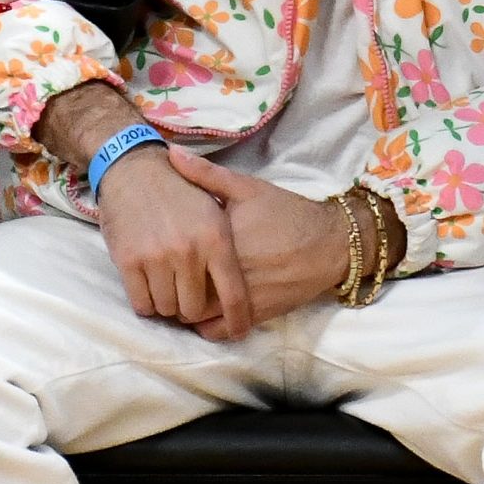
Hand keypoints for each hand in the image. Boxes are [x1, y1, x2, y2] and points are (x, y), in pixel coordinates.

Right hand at [94, 145, 252, 337]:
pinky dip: (146, 303)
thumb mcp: (215, 203)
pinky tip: (148, 289)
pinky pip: (141, 303)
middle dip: (191, 309)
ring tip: (166, 289)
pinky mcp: (129, 262)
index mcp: (216, 239)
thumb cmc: (177, 189)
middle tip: (186, 297)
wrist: (132, 168)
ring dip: (166, 305)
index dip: (238, 320)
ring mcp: (157, 258)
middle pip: (194, 309)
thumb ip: (228, 243)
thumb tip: (242, 281)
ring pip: (166, 309)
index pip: (233, 295)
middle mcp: (189, 252)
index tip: (239, 330)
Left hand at [165, 149, 352, 338]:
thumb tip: (170, 152)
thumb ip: (206, 174)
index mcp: (219, 240)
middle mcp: (227, 271)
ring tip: (177, 293)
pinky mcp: (255, 314)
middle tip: (161, 274)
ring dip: (183, 307)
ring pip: (195, 313)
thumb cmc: (286, 212)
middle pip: (180, 287)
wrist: (331, 243)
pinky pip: (218, 331)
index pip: (173, 255)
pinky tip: (201, 313)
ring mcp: (241, 297)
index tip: (153, 249)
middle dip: (167, 283)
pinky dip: (205, 326)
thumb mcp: (246, 188)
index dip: (159, 255)